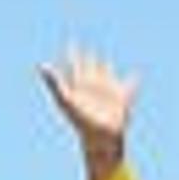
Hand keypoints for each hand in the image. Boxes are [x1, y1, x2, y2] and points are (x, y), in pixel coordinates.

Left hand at [38, 46, 136, 179]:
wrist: (99, 138)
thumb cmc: (81, 121)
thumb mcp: (65, 99)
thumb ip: (54, 82)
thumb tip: (41, 65)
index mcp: (80, 85)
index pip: (75, 64)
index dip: (73, 53)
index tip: (72, 41)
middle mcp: (93, 87)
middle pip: (90, 67)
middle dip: (88, 58)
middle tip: (86, 48)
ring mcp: (107, 91)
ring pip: (106, 74)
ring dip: (107, 67)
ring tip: (106, 60)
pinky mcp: (121, 98)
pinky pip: (129, 86)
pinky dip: (133, 80)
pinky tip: (137, 74)